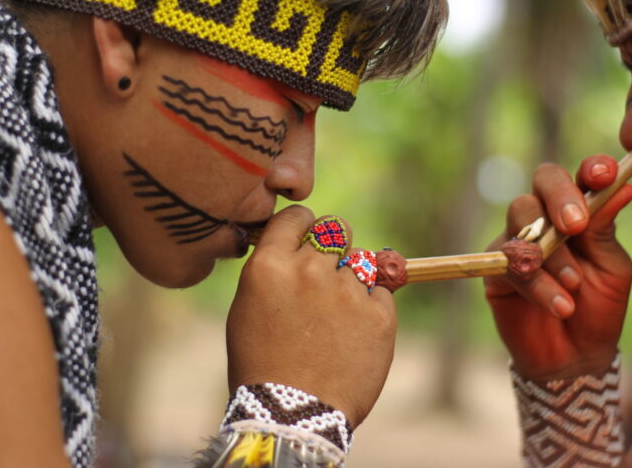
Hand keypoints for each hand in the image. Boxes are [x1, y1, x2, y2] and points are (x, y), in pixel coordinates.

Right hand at [226, 205, 396, 427]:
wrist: (293, 415)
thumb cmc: (262, 364)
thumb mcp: (248, 308)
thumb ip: (273, 270)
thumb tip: (296, 247)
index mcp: (271, 265)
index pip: (297, 217)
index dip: (305, 224)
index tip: (308, 236)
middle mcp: (310, 270)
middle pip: (336, 230)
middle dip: (333, 246)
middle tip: (329, 274)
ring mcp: (347, 291)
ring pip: (360, 261)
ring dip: (352, 280)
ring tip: (338, 318)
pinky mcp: (379, 314)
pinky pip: (383, 291)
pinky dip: (373, 305)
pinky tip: (354, 333)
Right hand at [485, 155, 631, 380]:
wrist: (575, 358)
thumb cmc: (599, 309)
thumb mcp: (612, 269)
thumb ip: (607, 230)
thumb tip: (625, 188)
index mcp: (581, 210)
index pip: (582, 175)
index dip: (591, 168)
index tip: (603, 174)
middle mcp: (547, 217)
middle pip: (543, 180)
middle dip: (560, 196)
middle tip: (576, 225)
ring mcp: (518, 238)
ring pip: (522, 215)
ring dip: (551, 251)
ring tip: (574, 285)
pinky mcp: (495, 266)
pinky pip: (509, 261)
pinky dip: (538, 285)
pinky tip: (560, 306)